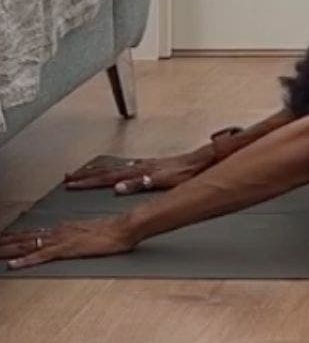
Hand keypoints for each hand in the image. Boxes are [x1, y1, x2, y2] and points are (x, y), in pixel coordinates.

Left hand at [2, 216, 138, 270]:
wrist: (125, 227)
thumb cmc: (114, 229)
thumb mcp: (93, 228)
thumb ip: (78, 230)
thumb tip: (70, 230)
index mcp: (64, 227)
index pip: (35, 233)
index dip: (16, 237)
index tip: (2, 239)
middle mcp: (58, 231)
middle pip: (26, 238)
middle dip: (7, 242)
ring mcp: (60, 240)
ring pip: (28, 245)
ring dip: (9, 249)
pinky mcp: (65, 250)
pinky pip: (40, 256)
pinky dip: (24, 261)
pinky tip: (13, 265)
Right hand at [62, 147, 216, 195]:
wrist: (201, 160)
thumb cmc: (185, 172)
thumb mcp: (163, 181)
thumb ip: (140, 184)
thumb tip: (118, 188)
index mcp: (138, 171)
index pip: (107, 177)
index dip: (88, 181)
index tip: (71, 184)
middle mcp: (138, 166)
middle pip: (106, 170)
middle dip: (85, 175)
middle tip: (67, 178)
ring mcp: (143, 164)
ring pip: (113, 166)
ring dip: (95, 170)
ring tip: (80, 172)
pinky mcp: (149, 165)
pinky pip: (123, 165)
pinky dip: (110, 167)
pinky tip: (109, 170)